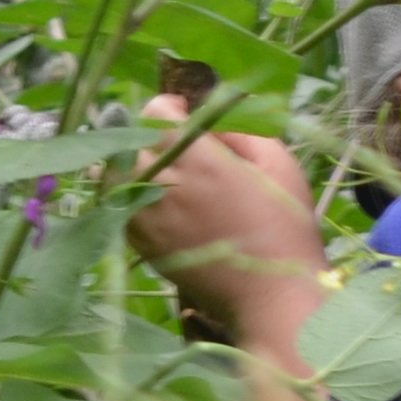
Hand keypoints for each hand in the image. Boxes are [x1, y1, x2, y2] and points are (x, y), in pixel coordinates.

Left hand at [129, 100, 331, 352]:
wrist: (272, 293)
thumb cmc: (286, 226)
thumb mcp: (280, 165)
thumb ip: (244, 131)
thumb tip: (213, 118)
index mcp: (200, 161)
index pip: (155, 113)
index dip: (171, 108)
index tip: (189, 116)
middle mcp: (164, 185)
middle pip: (132, 140)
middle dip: (153, 135)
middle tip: (179, 147)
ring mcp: (146, 218)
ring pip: (114, 173)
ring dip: (133, 163)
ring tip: (160, 171)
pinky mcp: (140, 244)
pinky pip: (116, 205)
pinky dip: (127, 194)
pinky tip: (154, 198)